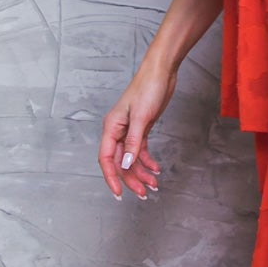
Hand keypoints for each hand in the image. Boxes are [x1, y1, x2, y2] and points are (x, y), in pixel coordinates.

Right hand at [98, 66, 175, 198]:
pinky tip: (156, 169)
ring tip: (154, 185)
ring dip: (141, 173)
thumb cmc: (148, 89)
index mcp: (111, 128)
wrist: (161, 73)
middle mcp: (117, 131)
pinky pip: (140, 151)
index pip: (106, 159)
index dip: (111, 177)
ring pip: (131, 159)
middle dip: (131, 179)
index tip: (119, 193)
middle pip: (120, 162)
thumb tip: (125, 163)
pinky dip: (147, 161)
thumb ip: (133, 142)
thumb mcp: (140, 117)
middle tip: (144, 193)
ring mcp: (129, 131)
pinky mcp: (141, 129)